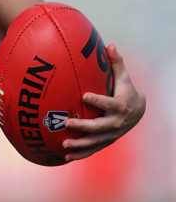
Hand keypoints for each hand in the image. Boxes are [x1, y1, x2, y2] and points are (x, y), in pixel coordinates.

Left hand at [62, 44, 145, 161]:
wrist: (138, 111)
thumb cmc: (125, 89)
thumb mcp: (124, 76)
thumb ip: (116, 62)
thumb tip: (110, 44)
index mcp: (121, 106)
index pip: (109, 103)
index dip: (98, 101)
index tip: (84, 96)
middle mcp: (117, 122)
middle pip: (99, 126)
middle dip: (83, 126)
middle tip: (67, 122)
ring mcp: (112, 134)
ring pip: (95, 141)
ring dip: (80, 144)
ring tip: (64, 144)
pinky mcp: (106, 141)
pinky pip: (93, 149)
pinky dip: (81, 154)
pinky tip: (66, 156)